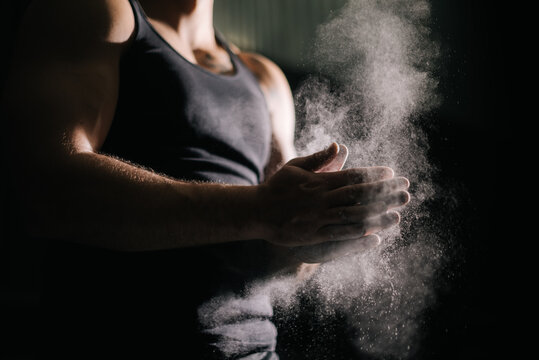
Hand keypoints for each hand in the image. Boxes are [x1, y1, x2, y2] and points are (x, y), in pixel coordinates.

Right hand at [258, 143, 409, 261]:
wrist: (256, 211)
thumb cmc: (277, 187)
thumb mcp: (296, 167)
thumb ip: (319, 159)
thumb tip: (340, 146)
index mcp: (319, 181)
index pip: (352, 176)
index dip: (374, 175)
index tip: (392, 174)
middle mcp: (321, 199)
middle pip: (358, 195)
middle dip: (384, 194)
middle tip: (406, 192)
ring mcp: (318, 218)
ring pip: (353, 216)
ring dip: (378, 215)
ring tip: (398, 213)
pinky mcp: (313, 235)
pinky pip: (341, 235)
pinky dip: (360, 234)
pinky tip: (377, 234)